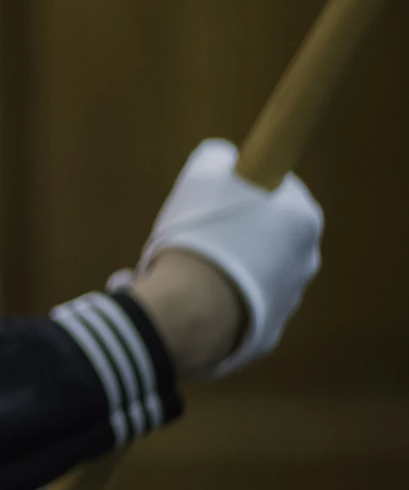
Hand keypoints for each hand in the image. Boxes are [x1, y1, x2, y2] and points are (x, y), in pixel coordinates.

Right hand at [131, 139, 322, 378]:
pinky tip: (189, 296)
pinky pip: (239, 306)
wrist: (192, 306)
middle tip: (194, 229)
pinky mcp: (267, 332)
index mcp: (303, 218)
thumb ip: (218, 157)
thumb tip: (222, 157)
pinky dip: (218, 301)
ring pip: (252, 272)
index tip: (218, 191)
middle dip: (234, 230)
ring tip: (183, 267)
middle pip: (267, 234)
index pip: (280, 190)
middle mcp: (306, 259)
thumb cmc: (199, 234)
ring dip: (224, 266)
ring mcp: (289, 299)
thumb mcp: (203, 173)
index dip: (246, 188)